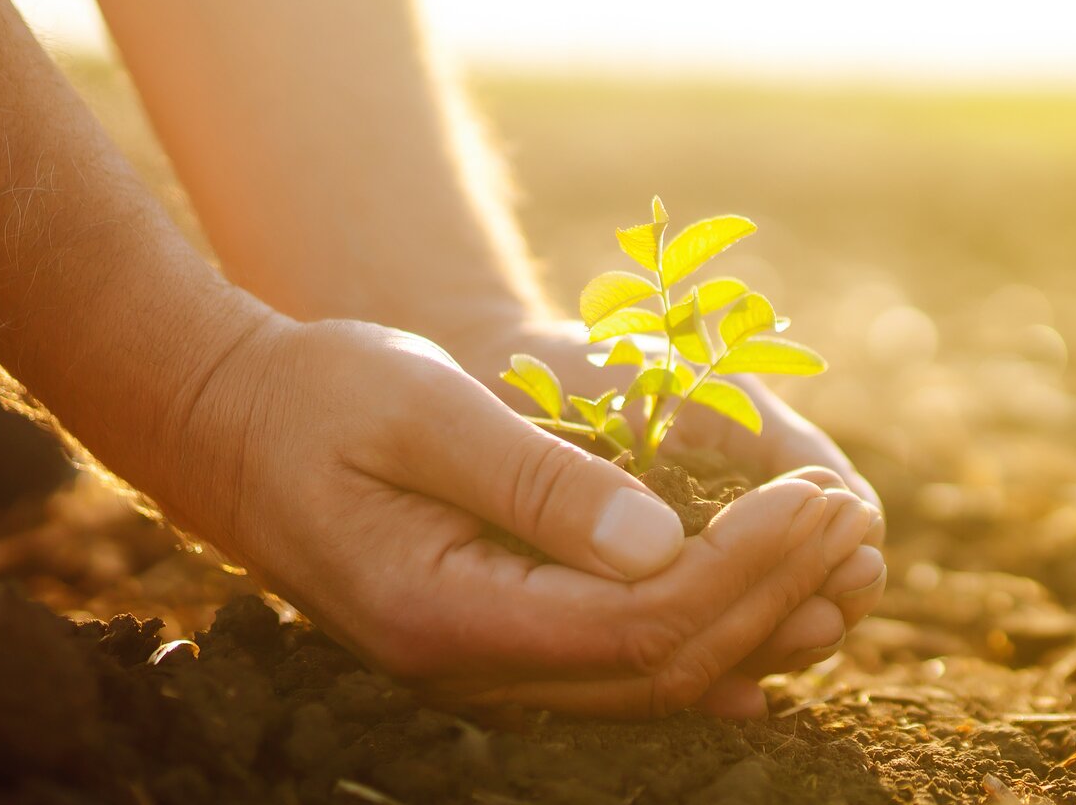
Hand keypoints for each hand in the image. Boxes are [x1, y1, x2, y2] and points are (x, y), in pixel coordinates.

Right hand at [154, 317, 879, 716]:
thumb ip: (539, 479)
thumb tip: (662, 544)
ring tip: (837, 554)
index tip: (817, 495)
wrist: (225, 426)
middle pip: (662, 665)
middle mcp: (467, 667)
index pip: (641, 621)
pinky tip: (770, 619)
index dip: (746, 568)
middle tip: (850, 514)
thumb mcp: (425, 409)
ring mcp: (479, 669)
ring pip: (651, 681)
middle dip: (773, 591)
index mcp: (447, 611)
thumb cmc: (317, 394)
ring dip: (754, 621)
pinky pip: (617, 670)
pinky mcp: (494, 643)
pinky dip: (702, 644)